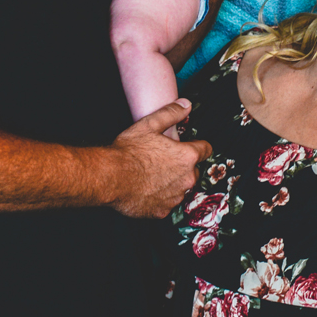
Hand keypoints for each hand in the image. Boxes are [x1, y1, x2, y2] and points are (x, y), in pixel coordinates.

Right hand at [106, 99, 211, 218]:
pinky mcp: (163, 211)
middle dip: (182, 166)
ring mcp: (175, 197)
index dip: (197, 146)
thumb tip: (186, 105)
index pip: (206, 149)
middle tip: (164, 160)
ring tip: (152, 175)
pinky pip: (166, 203)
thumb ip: (171, 113)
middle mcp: (186, 178)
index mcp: (187, 156)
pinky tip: (146, 189)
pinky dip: (160, 198)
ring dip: (172, 182)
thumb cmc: (128, 152)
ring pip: (180, 188)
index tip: (191, 146)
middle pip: (193, 171)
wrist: (110, 177)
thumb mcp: (149, 125)